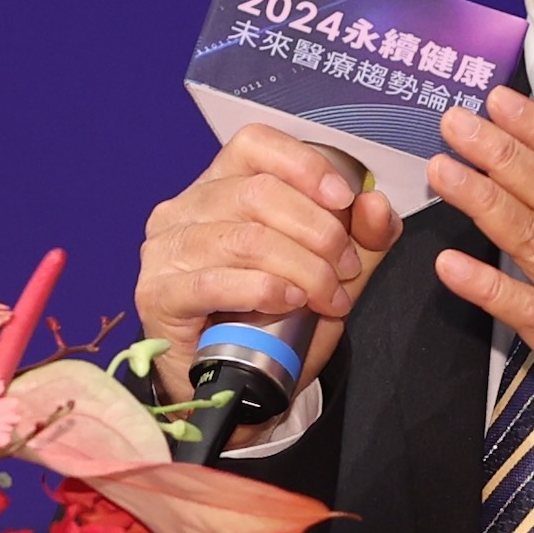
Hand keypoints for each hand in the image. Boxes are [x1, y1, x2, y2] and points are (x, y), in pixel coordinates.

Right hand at [134, 123, 400, 375]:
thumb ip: (359, 238)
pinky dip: (262, 289)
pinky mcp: (157, 294)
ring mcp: (165, 251)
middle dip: (317, 231)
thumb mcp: (328, 273)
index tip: (344, 199)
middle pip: (257, 193)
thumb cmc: (271, 322)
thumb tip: (375, 203)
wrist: (233, 387)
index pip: (254, 145)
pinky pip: (214, 281)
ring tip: (327, 296)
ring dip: (301, 267)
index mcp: (220, 186)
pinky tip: (288, 300)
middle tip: (345, 270)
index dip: (304, 165)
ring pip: (244, 238)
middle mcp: (184, 208)